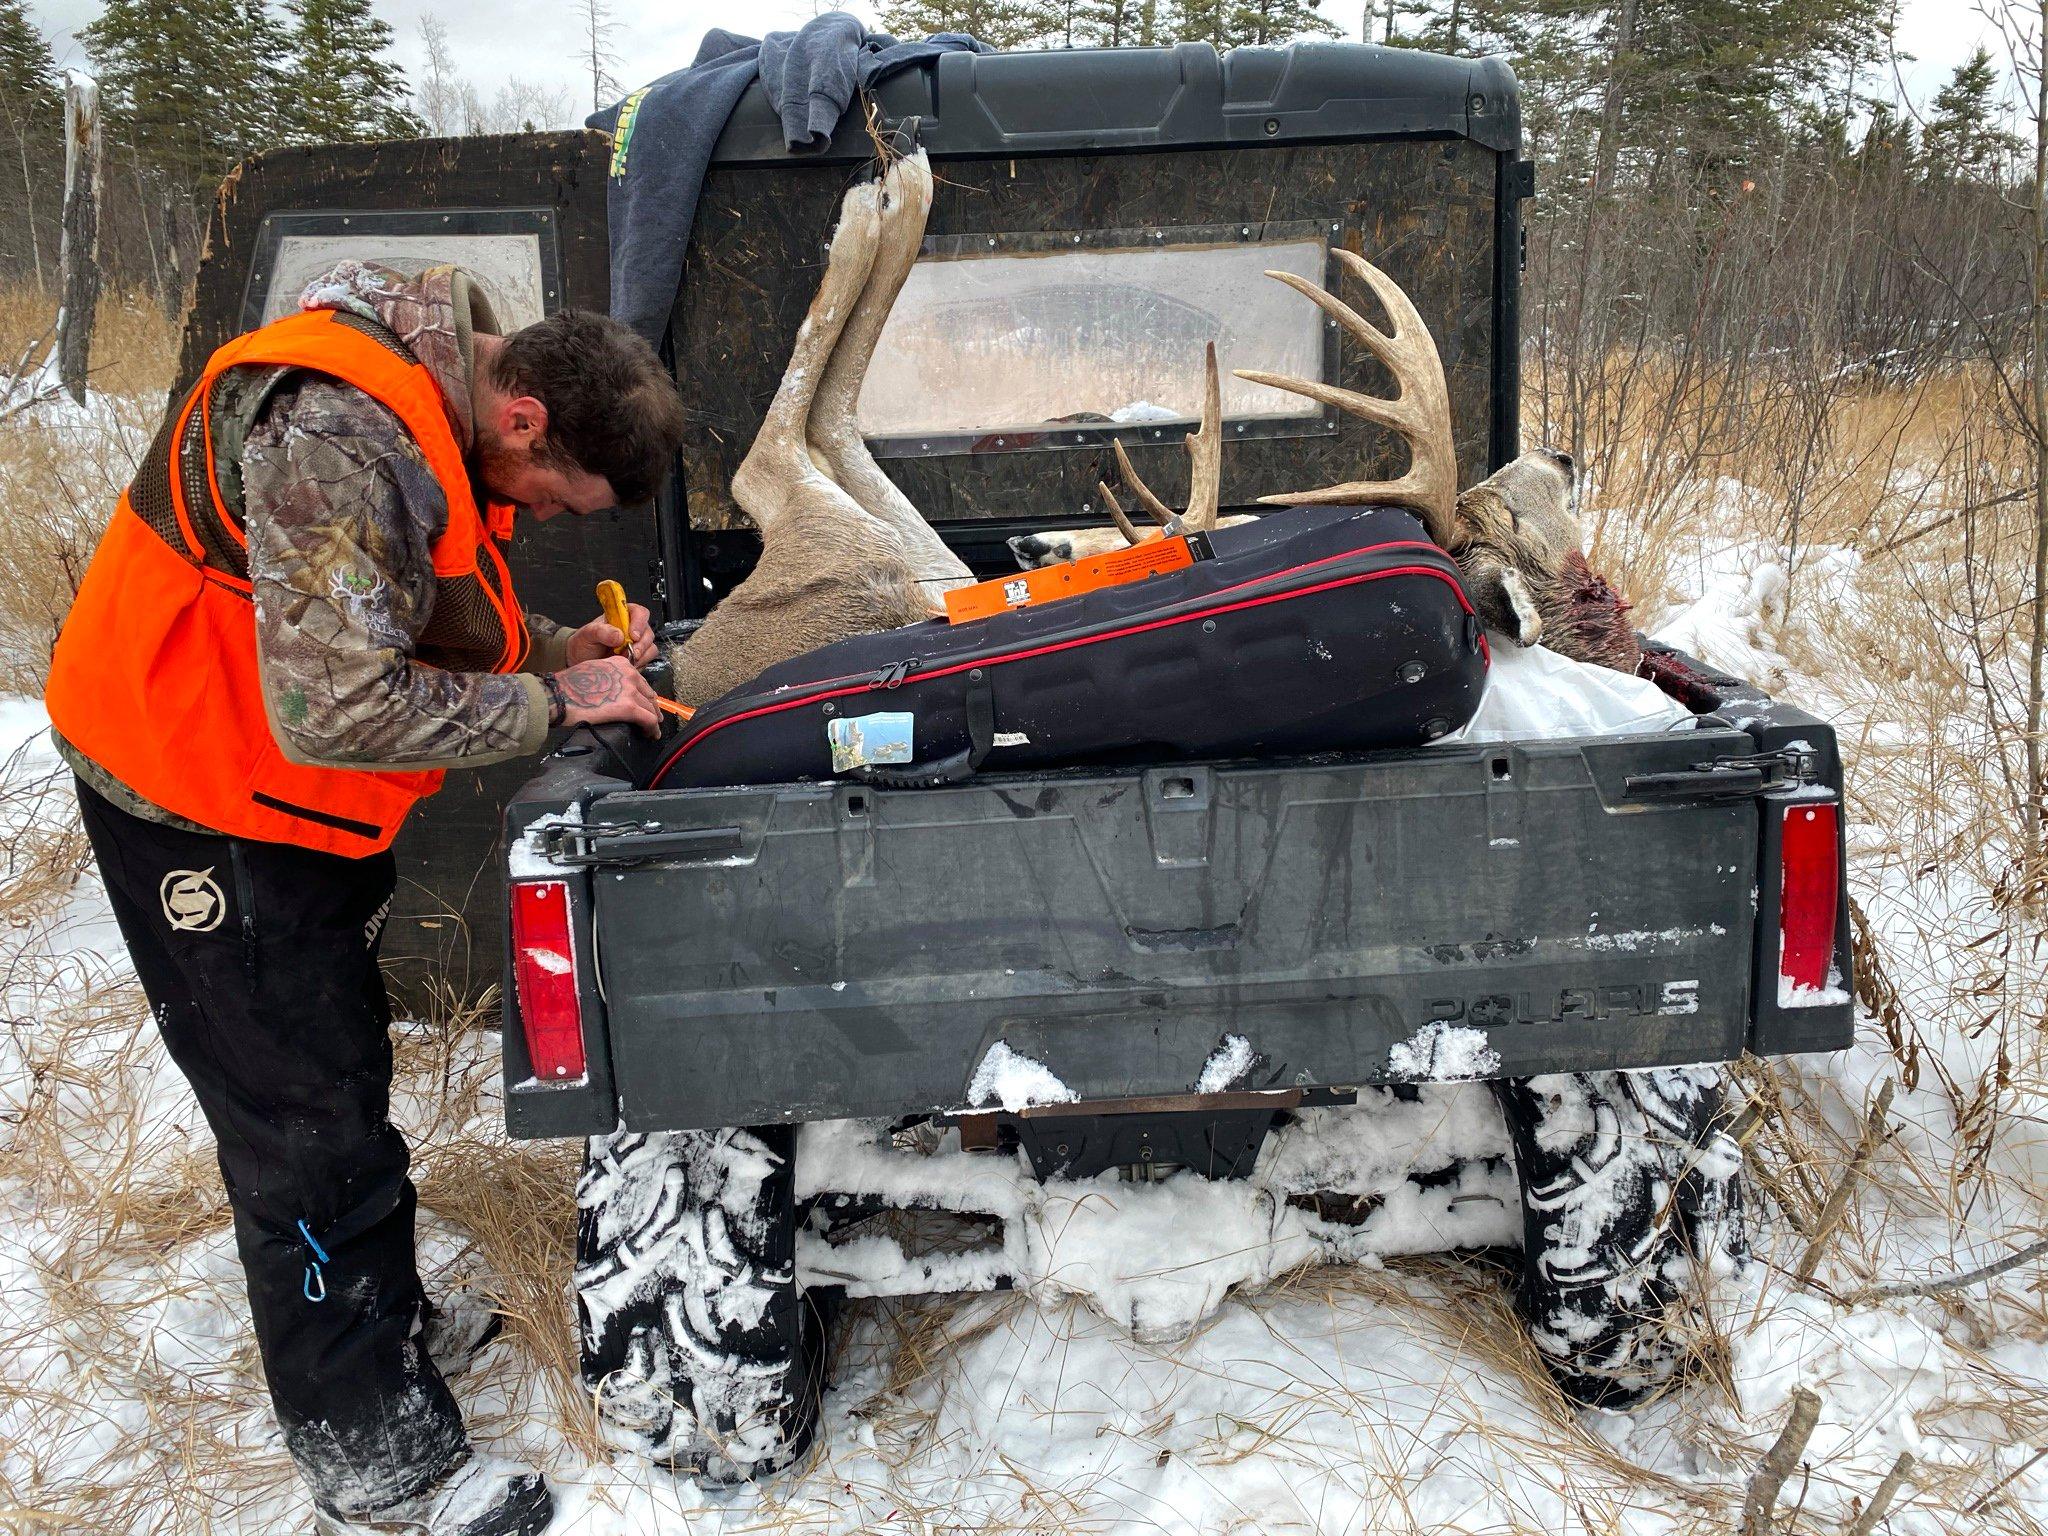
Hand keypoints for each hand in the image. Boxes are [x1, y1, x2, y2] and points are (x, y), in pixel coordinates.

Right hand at [546, 656, 660, 736]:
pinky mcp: (628, 707)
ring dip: (653, 721)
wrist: (558, 695)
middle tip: (653, 720)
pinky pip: (649, 720)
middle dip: (652, 709)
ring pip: (651, 708)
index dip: (645, 696)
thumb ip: (608, 678)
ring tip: (652, 731)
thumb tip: (613, 692)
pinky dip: (652, 729)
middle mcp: (629, 673)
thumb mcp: (593, 670)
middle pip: (649, 695)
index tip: (645, 705)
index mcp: (620, 663)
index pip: (640, 682)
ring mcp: (630, 690)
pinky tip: (650, 735)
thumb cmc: (567, 686)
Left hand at [566, 603, 654, 666]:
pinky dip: (640, 664)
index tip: (633, 635)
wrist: (581, 661)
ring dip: (641, 655)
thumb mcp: (587, 634)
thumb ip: (601, 631)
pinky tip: (627, 664)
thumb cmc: (584, 644)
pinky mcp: (638, 657)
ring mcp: (636, 644)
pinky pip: (647, 660)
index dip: (639, 622)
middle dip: (641, 644)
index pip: (638, 612)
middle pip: (648, 631)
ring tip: (625, 659)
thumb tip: (618, 635)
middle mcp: (631, 628)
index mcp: (621, 617)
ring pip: (650, 646)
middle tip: (630, 653)